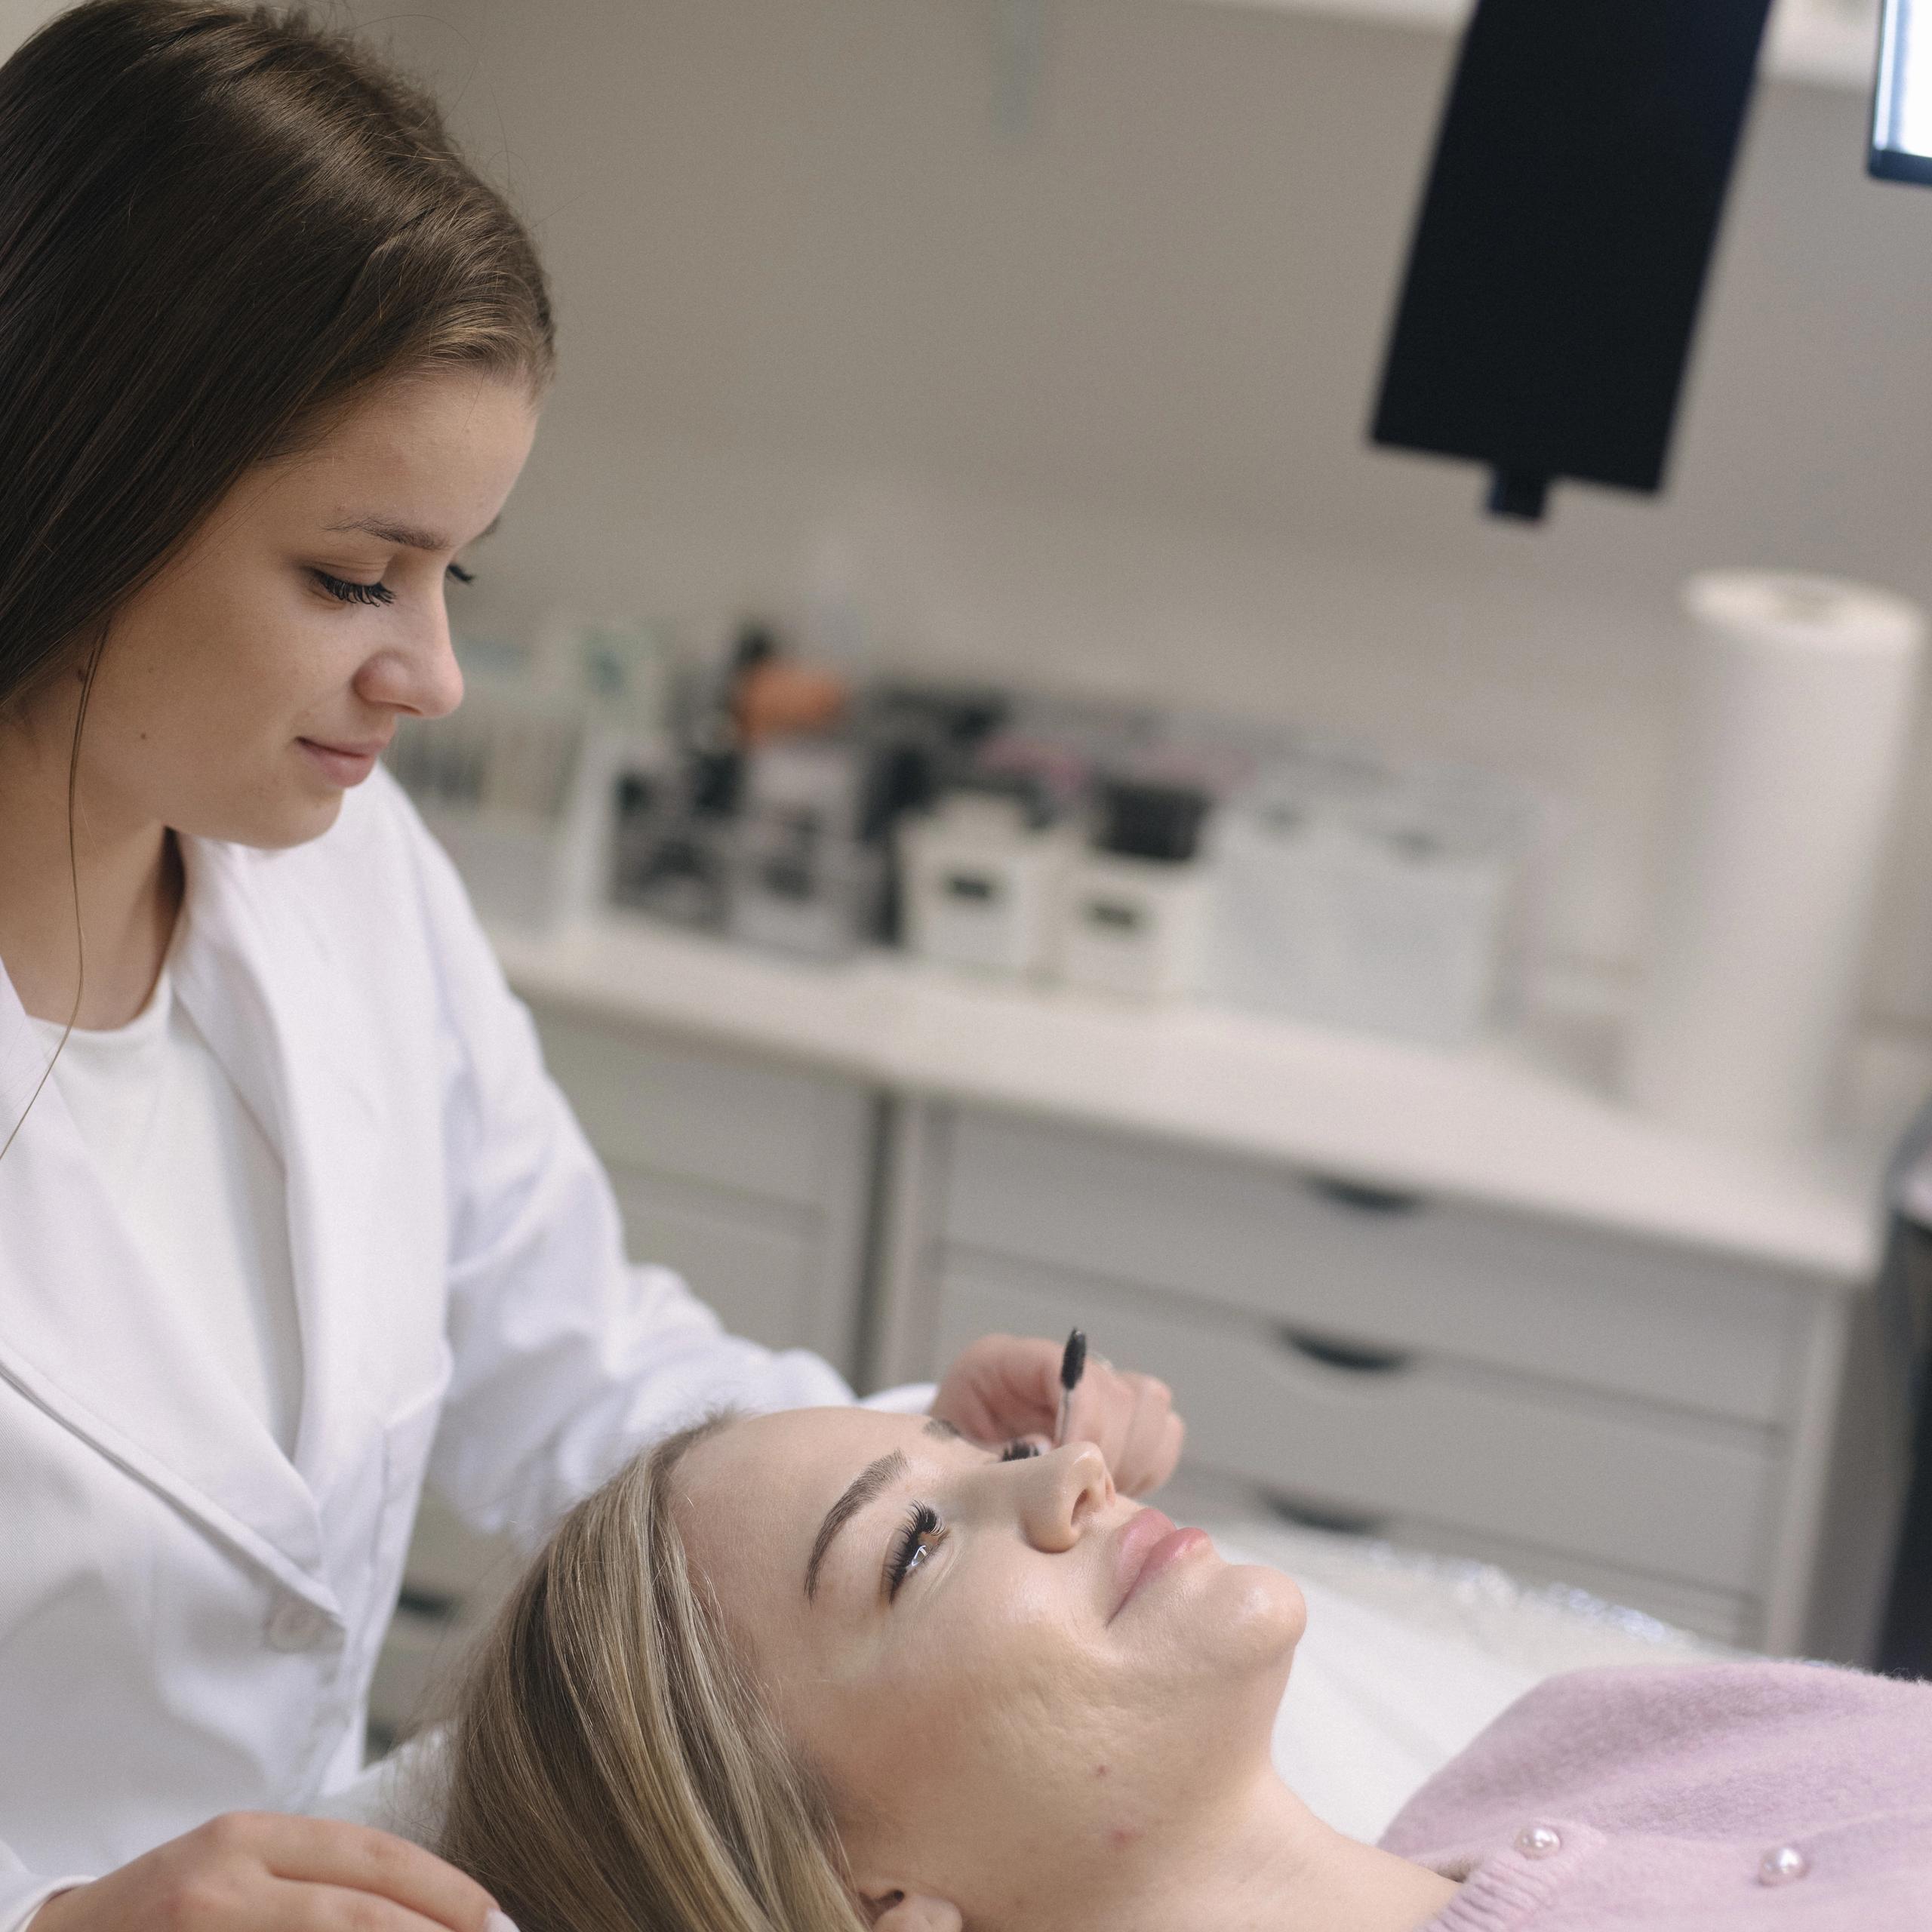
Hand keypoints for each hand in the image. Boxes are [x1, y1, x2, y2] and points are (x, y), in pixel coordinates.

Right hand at [33, 1812, 507, 1931]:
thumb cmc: (166, 1914)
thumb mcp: (242, 1870)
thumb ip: (320, 1881)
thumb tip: (434, 1912)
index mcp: (247, 1837)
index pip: (372, 1858)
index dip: (445, 1890)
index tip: (499, 1918)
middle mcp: (223, 1882)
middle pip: (355, 1911)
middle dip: (435, 1931)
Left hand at [930, 1333, 1183, 1495]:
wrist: (956, 1484)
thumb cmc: (951, 1474)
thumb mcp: (956, 1464)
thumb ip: (998, 1460)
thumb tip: (1048, 1455)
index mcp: (1004, 1364)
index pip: (1067, 1368)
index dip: (1082, 1420)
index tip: (1076, 1472)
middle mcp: (1058, 1367)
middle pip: (1121, 1391)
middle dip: (1111, 1451)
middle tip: (1088, 1496)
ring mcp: (1097, 1388)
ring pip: (1152, 1405)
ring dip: (1134, 1459)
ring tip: (1098, 1495)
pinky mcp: (1123, 1420)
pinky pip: (1164, 1433)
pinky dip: (1148, 1467)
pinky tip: (1113, 1489)